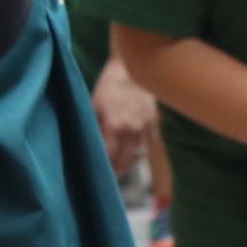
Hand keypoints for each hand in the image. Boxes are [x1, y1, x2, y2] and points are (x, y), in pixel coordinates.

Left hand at [95, 63, 165, 216]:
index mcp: (115, 125)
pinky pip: (149, 144)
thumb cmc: (107, 89)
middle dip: (117, 169)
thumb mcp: (93, 108)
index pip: (110, 157)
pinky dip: (141, 151)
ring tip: (120, 167)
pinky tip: (133, 154)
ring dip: (130, 163)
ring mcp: (146, 126)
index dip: (105, 167)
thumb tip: (91, 149)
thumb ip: (95, 130)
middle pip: (126, 160)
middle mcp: (133, 128)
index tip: (99, 173)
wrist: (130, 71)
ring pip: (139, 154)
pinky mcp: (155, 122)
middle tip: (109, 175)